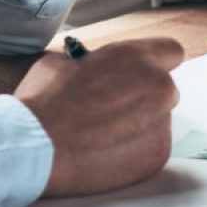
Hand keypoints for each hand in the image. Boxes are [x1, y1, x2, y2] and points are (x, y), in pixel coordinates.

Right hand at [15, 37, 185, 196]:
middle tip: (113, 108)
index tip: (145, 72)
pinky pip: (151, 149)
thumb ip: (89, 64)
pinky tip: (103, 153)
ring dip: (138, 126)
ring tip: (101, 136)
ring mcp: (161, 124)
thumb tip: (89, 69)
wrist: (35, 149)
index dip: (156, 62)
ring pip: (157, 122)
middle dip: (144, 97)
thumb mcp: (60, 64)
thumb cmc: (43, 103)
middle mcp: (158, 87)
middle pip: (164, 90)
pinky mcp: (157, 155)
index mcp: (136, 57)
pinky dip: (133, 152)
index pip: (170, 50)